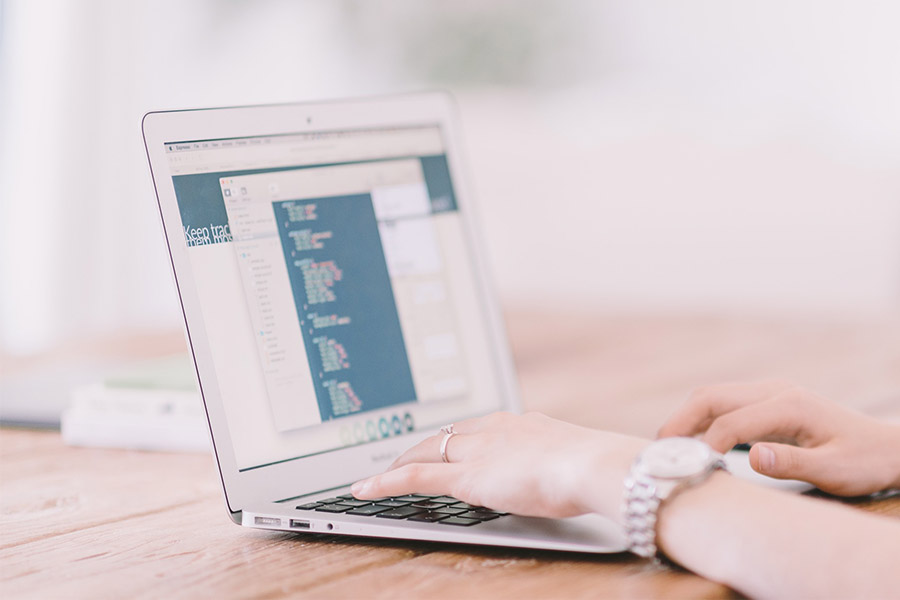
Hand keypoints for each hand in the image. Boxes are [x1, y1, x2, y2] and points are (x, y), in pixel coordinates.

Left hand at [352, 412, 647, 520]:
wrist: (593, 465)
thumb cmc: (595, 467)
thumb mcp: (572, 460)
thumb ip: (556, 462)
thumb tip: (560, 472)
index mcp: (519, 422)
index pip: (474, 427)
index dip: (453, 438)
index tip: (445, 443)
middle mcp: (492, 429)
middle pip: (444, 435)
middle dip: (419, 446)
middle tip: (401, 456)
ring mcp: (477, 450)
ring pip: (425, 451)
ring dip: (400, 462)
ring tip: (381, 474)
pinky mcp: (466, 476)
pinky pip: (415, 476)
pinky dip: (386, 482)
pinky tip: (365, 489)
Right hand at [657, 381, 899, 495]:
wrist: (885, 447)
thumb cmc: (863, 461)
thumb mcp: (835, 471)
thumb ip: (793, 464)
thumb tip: (751, 457)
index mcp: (789, 405)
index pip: (731, 422)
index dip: (704, 445)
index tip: (688, 470)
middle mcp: (774, 391)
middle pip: (711, 397)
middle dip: (679, 421)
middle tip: (657, 450)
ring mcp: (768, 394)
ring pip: (712, 397)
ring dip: (685, 418)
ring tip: (666, 448)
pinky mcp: (765, 403)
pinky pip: (722, 405)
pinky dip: (699, 420)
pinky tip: (690, 443)